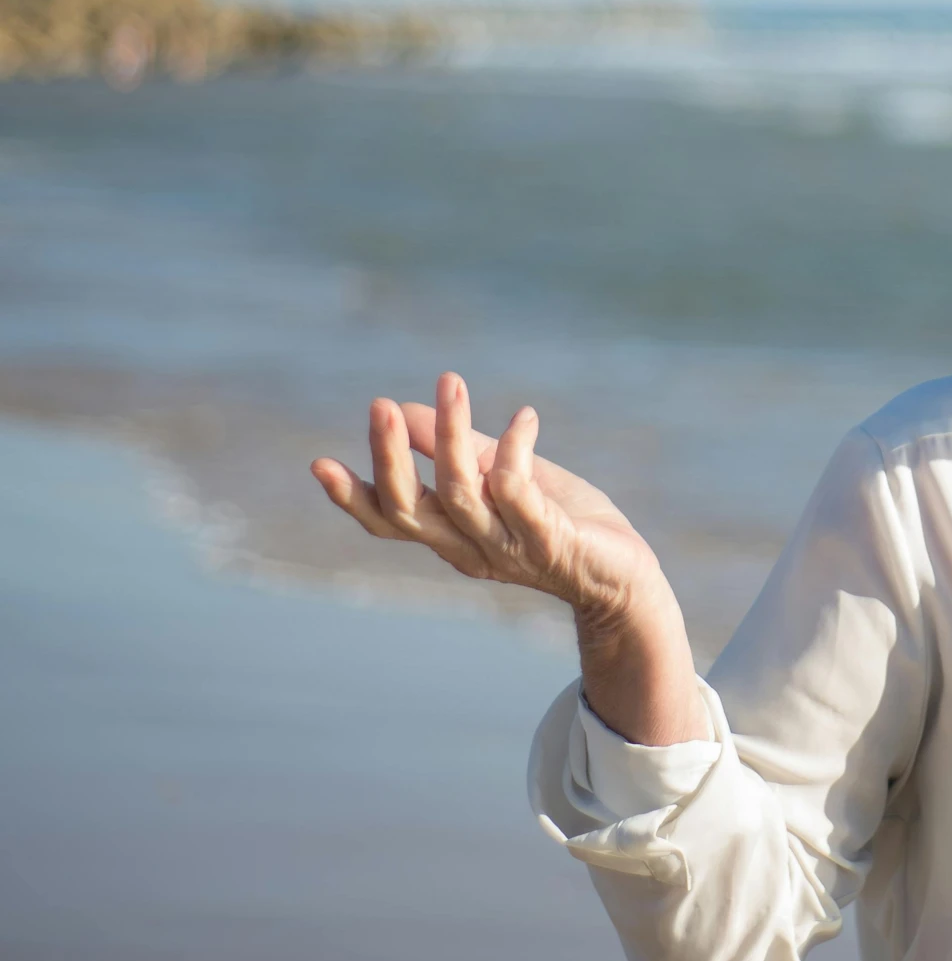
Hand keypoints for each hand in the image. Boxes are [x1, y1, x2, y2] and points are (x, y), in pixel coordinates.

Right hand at [309, 371, 665, 623]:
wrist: (623, 576)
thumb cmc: (561, 521)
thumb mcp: (503, 476)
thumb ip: (460, 447)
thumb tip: (405, 409)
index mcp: (451, 535)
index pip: (390, 521)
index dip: (353, 497)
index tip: (318, 462)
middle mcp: (469, 548)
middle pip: (411, 510)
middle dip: (391, 457)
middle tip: (381, 405)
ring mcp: (507, 548)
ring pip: (461, 494)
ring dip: (452, 435)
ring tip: (450, 383)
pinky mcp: (548, 542)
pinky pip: (518, 493)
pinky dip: (516, 450)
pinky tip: (525, 418)